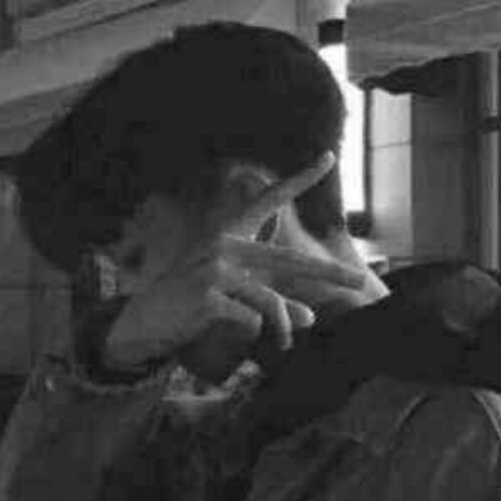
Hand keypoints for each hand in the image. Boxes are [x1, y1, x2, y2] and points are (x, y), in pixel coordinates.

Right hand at [103, 152, 366, 379]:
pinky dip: (257, 335)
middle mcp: (224, 245)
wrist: (142, 325)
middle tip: (358, 282)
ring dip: (284, 327)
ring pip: (272, 300)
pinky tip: (246, 338)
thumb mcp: (234, 300)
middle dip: (329, 273)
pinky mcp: (208, 295)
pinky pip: (253, 320)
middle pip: (290, 261)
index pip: (268, 201)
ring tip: (285, 344)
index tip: (327, 157)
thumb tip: (311, 318)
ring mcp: (215, 269)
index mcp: (229, 236)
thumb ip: (272, 303)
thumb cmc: (189, 309)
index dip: (298, 179)